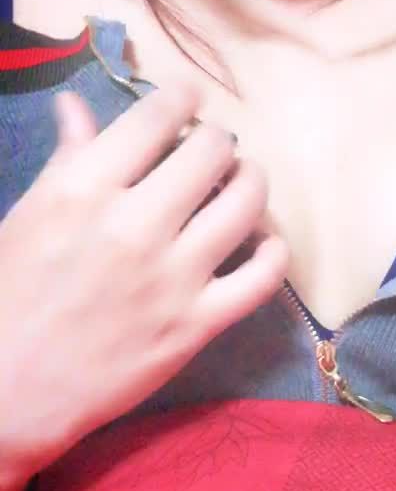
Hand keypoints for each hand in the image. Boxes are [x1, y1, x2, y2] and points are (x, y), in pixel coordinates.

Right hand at [0, 85, 288, 474]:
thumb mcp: (28, 217)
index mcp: (85, 188)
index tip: (185, 104)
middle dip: (216, 141)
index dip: (181, 99)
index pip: (157, 117)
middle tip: (210, 152)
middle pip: (211, 151)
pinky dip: (273, 251)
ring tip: (240, 185)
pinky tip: (262, 242)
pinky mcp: (197, 324)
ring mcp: (173, 276)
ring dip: (251, 182)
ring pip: (246, 203)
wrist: (10, 391)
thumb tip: (77, 106)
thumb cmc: (9, 298)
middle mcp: (135, 224)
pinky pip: (262, 277)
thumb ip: (66, 160)